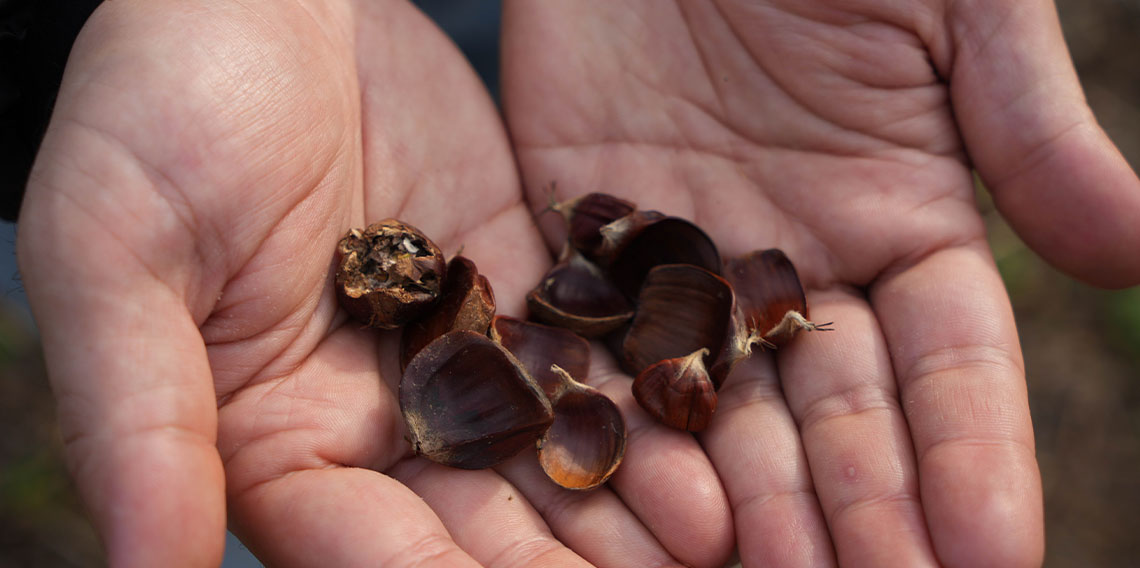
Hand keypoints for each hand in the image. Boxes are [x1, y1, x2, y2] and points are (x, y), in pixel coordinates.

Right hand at [17, 1, 734, 565]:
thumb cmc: (153, 106)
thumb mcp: (114, 253)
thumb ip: (138, 422)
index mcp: (267, 438)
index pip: (363, 549)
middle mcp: (368, 417)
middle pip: (475, 525)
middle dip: (562, 563)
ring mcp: (453, 353)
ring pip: (546, 450)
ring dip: (624, 497)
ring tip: (709, 532)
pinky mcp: (514, 285)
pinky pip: (582, 354)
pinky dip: (639, 395)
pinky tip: (704, 428)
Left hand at [502, 1, 1139, 566]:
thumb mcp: (958, 11)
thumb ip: (1030, 128)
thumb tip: (1136, 254)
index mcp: (907, 222)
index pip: (953, 367)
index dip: (976, 458)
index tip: (995, 554)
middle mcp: (801, 269)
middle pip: (840, 414)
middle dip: (863, 509)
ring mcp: (691, 267)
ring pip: (725, 408)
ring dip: (751, 502)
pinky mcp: (592, 244)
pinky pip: (607, 347)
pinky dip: (621, 424)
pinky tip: (641, 504)